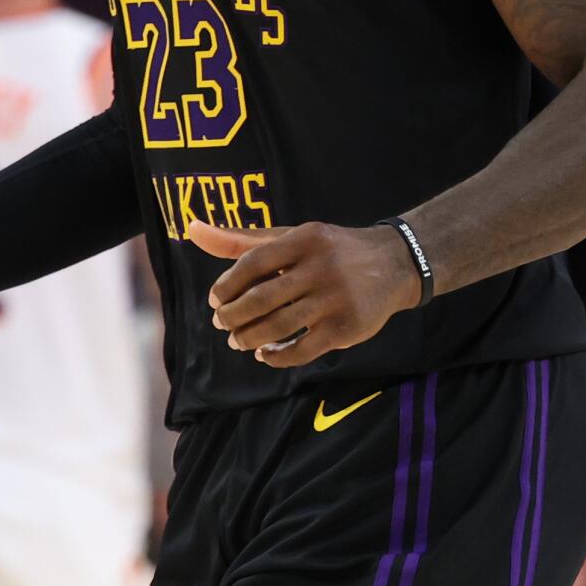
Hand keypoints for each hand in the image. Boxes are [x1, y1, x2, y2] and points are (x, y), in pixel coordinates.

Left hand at [191, 220, 421, 368]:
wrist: (393, 263)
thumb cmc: (328, 251)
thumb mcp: (290, 238)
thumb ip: (240, 239)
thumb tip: (192, 229)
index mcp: (303, 240)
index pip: (252, 263)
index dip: (226, 284)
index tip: (214, 299)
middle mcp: (320, 268)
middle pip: (262, 298)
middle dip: (233, 315)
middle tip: (221, 323)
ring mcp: (335, 300)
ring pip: (279, 326)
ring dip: (250, 337)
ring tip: (237, 340)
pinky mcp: (346, 328)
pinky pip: (303, 349)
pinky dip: (278, 356)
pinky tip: (265, 354)